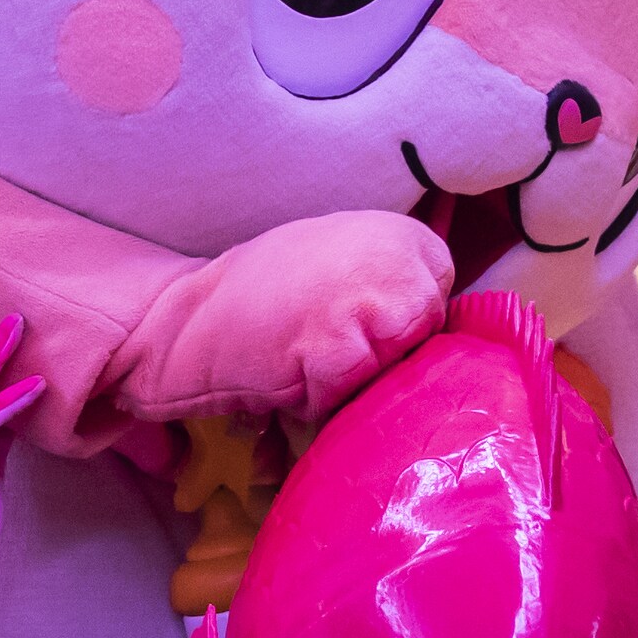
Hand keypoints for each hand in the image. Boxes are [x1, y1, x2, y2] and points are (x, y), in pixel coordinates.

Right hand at [120, 213, 450, 429]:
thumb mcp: (346, 261)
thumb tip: (450, 339)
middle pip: (423, 351)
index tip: (347, 325)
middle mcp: (401, 264)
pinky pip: (351, 398)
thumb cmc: (265, 295)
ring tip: (301, 352)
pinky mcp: (343, 350)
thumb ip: (399, 285)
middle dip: (376, 362)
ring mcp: (375, 306)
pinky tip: (286, 368)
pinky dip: (317, 399)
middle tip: (318, 341)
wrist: (186, 316)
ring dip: (346, 383)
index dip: (392, 337)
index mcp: (408, 239)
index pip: (441, 317)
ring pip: (390, 378)